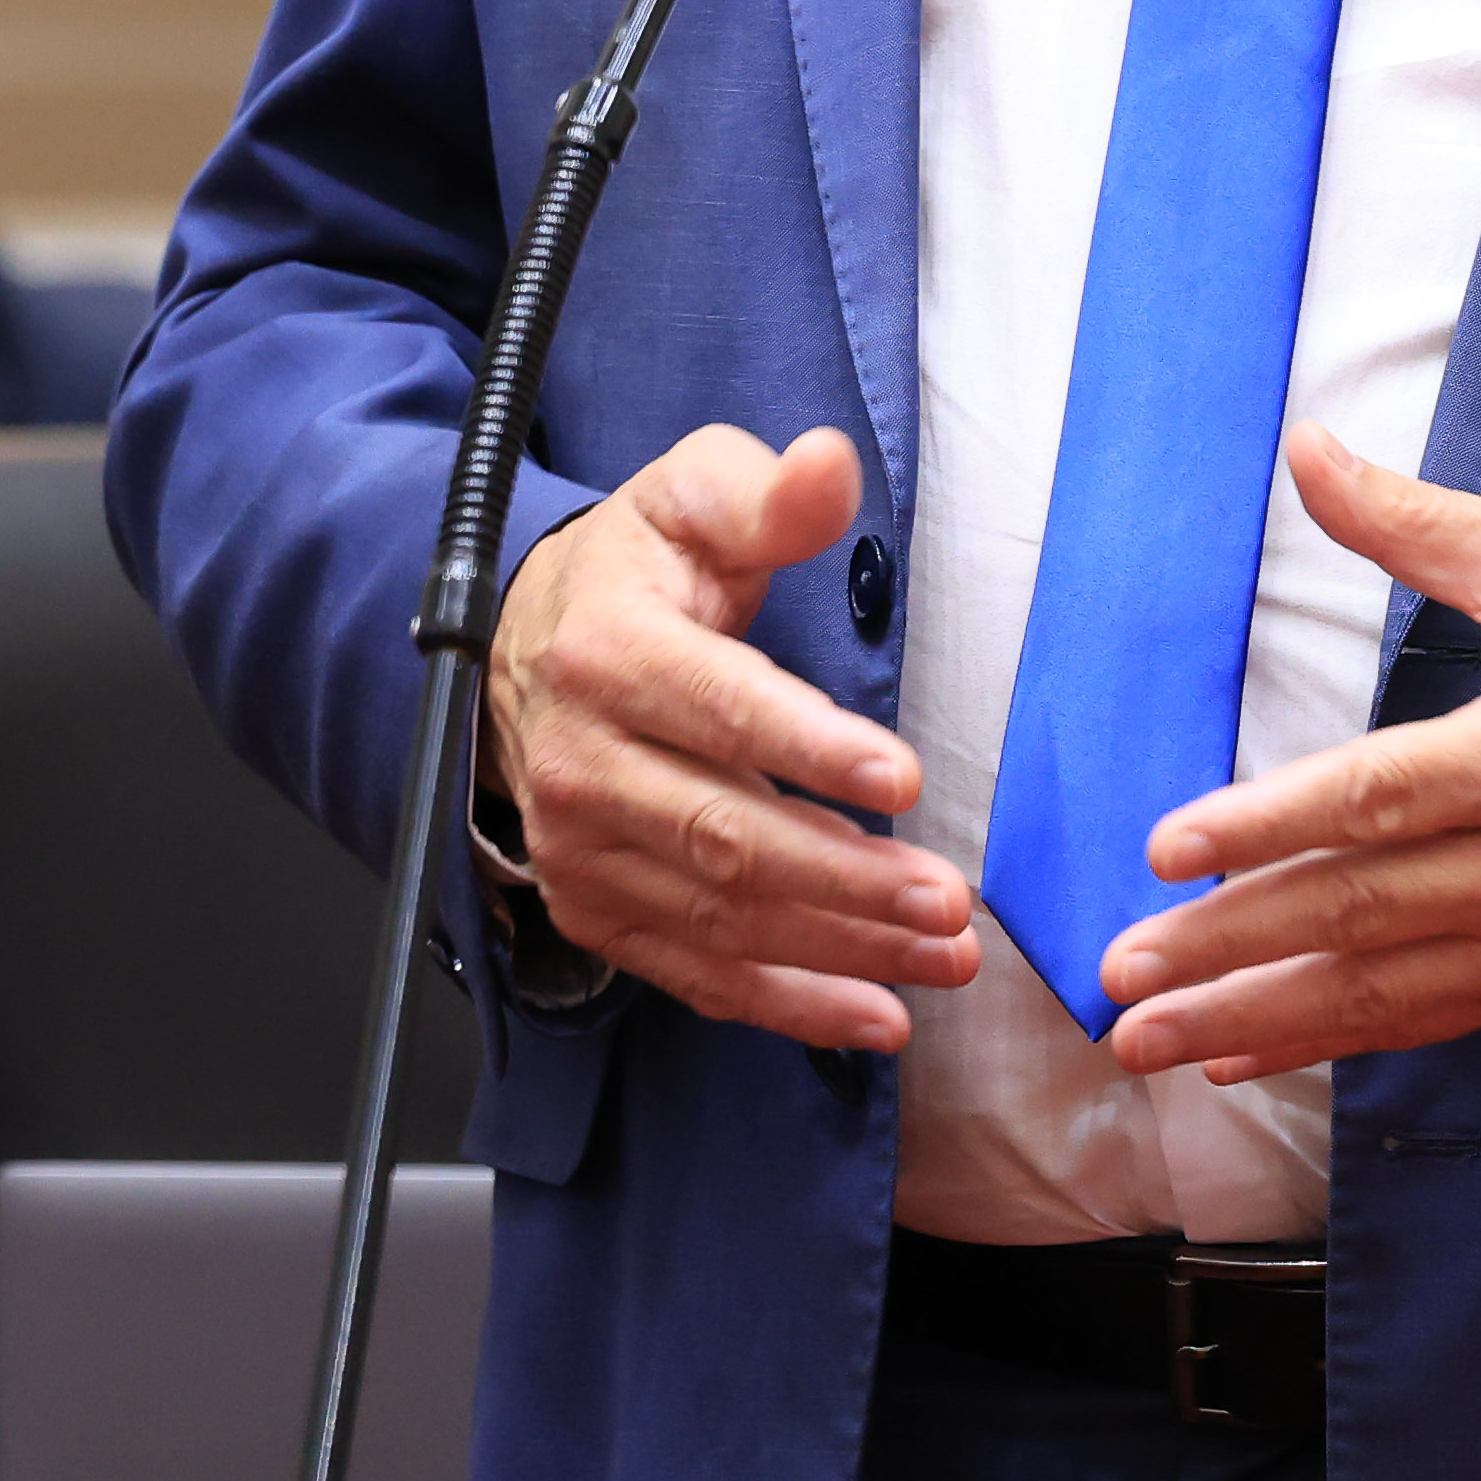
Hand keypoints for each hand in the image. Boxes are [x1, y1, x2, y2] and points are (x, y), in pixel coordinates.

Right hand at [483, 424, 980, 1053]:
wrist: (530, 648)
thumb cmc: (639, 572)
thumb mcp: (695, 497)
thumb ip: (768, 494)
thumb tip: (827, 464)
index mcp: (608, 650)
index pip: (719, 708)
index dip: (811, 748)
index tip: (904, 779)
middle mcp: (583, 760)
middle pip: (725, 834)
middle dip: (847, 878)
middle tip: (949, 899)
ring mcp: (582, 849)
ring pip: (722, 916)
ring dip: (842, 949)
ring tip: (944, 956)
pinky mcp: (596, 909)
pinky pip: (697, 972)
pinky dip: (789, 1005)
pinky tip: (876, 1017)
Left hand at [1098, 427, 1480, 1085]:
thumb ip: (1415, 521)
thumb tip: (1306, 448)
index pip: (1377, 800)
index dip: (1267, 827)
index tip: (1168, 847)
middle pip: (1359, 912)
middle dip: (1227, 946)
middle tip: (1118, 972)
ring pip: (1381, 991)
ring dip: (1254, 1019)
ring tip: (1149, 1041)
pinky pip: (1426, 1022)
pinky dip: (1329, 1042)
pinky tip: (1244, 1055)